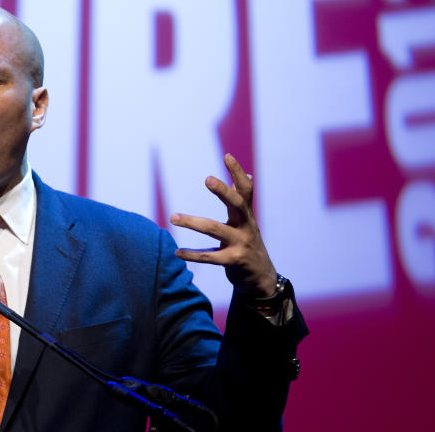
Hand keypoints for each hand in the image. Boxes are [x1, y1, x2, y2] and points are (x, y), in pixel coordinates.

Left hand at [169, 153, 276, 297]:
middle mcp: (246, 226)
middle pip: (236, 204)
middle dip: (223, 191)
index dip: (237, 172)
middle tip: (207, 179)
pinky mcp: (233, 261)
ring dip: (193, 222)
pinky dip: (193, 255)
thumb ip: (242, 199)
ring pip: (215, 229)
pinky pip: (210, 257)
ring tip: (172, 217)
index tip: (227, 155)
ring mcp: (240, 244)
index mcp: (246, 214)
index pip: (245, 190)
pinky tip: (177, 252)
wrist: (262, 278)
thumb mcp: (247, 220)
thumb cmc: (248, 243)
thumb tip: (247, 174)